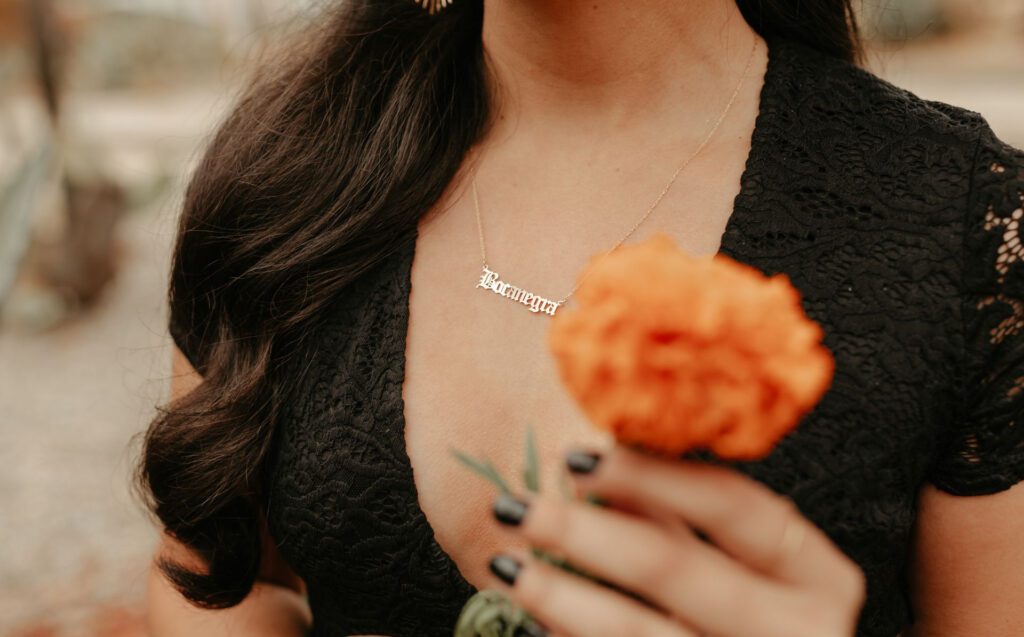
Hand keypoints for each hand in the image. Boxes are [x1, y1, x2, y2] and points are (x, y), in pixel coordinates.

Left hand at [486, 445, 864, 636]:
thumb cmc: (753, 617)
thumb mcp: (739, 564)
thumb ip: (682, 518)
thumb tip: (596, 456)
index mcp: (816, 575)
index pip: (734, 504)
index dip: (652, 476)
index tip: (579, 455)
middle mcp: (800, 629)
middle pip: (677, 565)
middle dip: (586, 531)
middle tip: (520, 506)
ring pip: (639, 632)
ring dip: (563, 594)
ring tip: (509, 564)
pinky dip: (570, 636)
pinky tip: (534, 617)